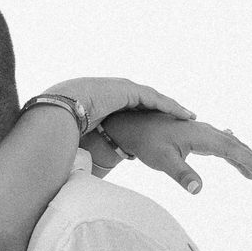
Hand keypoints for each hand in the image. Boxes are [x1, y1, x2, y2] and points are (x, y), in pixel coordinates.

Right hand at [43, 76, 190, 131]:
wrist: (62, 107)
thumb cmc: (66, 124)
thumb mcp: (83, 133)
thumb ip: (91, 141)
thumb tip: (85, 160)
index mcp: (108, 101)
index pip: (134, 107)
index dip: (150, 115)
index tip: (163, 124)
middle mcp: (118, 93)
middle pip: (148, 102)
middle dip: (166, 109)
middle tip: (183, 118)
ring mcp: (124, 89)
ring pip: (155, 100)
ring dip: (174, 108)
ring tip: (190, 117)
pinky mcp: (129, 91)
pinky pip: (155, 100)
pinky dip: (171, 107)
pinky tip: (184, 115)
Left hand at [84, 110, 251, 194]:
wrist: (131, 125)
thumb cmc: (146, 142)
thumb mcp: (163, 161)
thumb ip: (182, 174)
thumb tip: (198, 190)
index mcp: (203, 136)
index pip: (234, 150)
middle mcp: (206, 132)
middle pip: (238, 148)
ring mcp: (202, 134)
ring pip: (231, 147)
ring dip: (247, 162)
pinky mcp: (196, 138)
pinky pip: (221, 147)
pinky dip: (234, 157)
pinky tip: (239, 163)